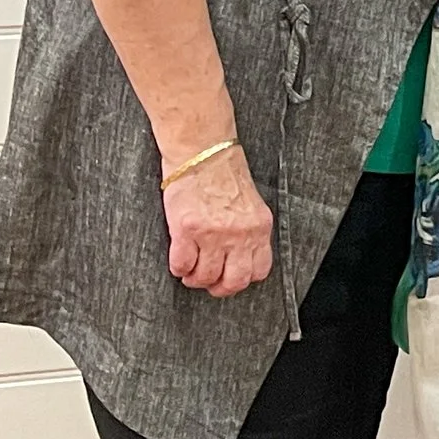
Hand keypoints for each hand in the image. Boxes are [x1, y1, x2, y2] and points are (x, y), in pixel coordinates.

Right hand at [162, 148, 274, 297]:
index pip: (259, 270)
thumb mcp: (250, 204)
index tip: (231, 276)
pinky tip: (179, 259)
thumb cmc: (224, 174)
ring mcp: (213, 234)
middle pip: (234, 281)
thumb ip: (250, 231)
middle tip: (208, 281)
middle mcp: (239, 234)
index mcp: (259, 227)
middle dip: (219, 287)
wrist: (202, 151)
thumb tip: (241, 257)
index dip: (242, 278)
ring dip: (195, 278)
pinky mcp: (187, 230)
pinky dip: (179, 267)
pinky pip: (182, 264)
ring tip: (190, 270)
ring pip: (205, 277)